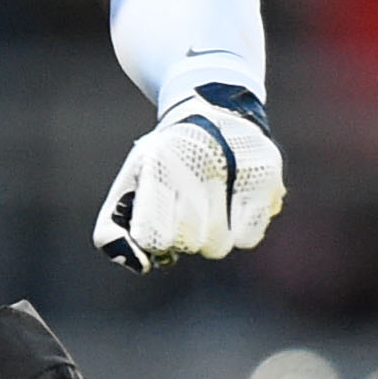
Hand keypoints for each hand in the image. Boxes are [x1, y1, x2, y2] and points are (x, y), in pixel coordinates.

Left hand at [93, 84, 284, 273]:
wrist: (213, 112)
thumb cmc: (165, 161)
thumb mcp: (130, 184)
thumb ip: (112, 230)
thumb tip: (139, 266)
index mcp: (157, 167)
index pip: (151, 237)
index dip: (153, 238)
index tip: (154, 224)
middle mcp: (195, 167)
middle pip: (187, 244)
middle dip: (182, 236)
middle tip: (184, 210)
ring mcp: (233, 172)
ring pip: (217, 246)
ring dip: (210, 236)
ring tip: (208, 205)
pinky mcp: (265, 178)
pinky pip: (248, 239)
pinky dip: (239, 230)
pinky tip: (233, 204)